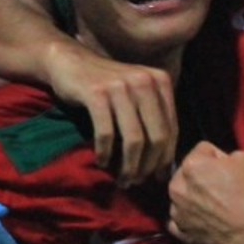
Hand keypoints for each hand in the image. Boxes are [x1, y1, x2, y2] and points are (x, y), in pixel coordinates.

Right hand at [42, 40, 175, 184]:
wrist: (71, 61)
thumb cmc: (108, 86)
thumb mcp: (138, 94)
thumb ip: (154, 118)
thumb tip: (167, 164)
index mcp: (161, 81)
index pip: (172, 128)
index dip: (166, 158)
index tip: (159, 178)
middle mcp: (145, 81)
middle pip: (156, 136)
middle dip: (149, 166)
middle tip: (138, 182)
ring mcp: (121, 86)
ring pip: (134, 139)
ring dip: (129, 166)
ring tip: (123, 179)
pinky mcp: (97, 94)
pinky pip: (106, 133)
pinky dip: (105, 153)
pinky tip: (102, 162)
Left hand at [168, 142, 243, 243]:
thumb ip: (226, 154)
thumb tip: (219, 161)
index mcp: (191, 165)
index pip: (202, 150)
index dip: (218, 157)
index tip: (228, 169)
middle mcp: (177, 187)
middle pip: (187, 174)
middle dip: (201, 178)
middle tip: (222, 188)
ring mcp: (177, 212)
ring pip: (182, 197)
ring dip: (194, 198)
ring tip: (216, 207)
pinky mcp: (180, 232)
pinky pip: (180, 220)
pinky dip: (190, 219)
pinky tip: (207, 221)